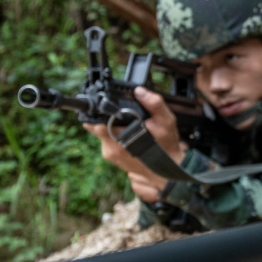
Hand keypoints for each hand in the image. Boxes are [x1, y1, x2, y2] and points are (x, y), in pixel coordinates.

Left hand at [85, 88, 189, 204]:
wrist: (165, 171)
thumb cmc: (165, 146)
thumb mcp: (165, 121)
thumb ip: (154, 104)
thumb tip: (139, 91)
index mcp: (120, 138)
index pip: (96, 122)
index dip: (98, 111)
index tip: (103, 104)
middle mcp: (111, 148)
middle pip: (97, 124)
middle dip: (106, 116)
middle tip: (120, 113)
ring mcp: (110, 154)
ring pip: (101, 131)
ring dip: (110, 125)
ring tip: (127, 123)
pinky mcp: (111, 157)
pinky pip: (106, 139)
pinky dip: (113, 133)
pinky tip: (127, 133)